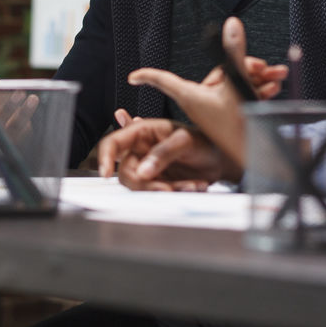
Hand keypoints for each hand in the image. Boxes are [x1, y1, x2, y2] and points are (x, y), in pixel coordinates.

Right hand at [97, 119, 235, 190]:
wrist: (221, 158)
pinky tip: (194, 185)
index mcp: (142, 132)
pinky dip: (176, 193)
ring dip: (166, 190)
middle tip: (167, 189)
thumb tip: (143, 171)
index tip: (104, 174)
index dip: (104, 157)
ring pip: (141, 187)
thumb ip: (163, 153)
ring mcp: (149, 168)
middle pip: (125, 172)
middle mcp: (142, 150)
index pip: (113, 143)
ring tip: (191, 184)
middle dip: (145, 184)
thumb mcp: (185, 141)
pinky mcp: (158, 183)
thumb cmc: (204, 141)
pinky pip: (157, 194)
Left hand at [127, 17, 269, 169]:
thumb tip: (231, 25)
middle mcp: (200, 103)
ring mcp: (214, 110)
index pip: (162, 80)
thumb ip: (234, 54)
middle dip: (245, 64)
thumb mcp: (238, 84)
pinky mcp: (228, 117)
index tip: (133, 76)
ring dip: (256, 76)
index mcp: (191, 96)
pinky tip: (273, 88)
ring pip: (232, 82)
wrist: (260, 156)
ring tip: (276, 76)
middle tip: (263, 67)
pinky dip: (256, 88)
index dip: (146, 75)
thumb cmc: (241, 127)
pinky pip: (237, 95)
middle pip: (216, 72)